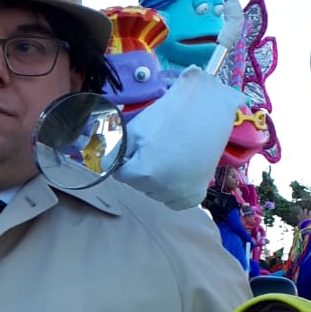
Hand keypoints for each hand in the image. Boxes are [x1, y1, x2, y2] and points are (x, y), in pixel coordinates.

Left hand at [120, 66, 242, 210]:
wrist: (208, 111)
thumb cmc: (170, 116)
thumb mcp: (136, 130)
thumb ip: (117, 151)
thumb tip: (101, 164)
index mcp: (144, 172)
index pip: (121, 175)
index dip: (128, 160)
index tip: (139, 148)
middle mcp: (161, 189)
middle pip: (138, 185)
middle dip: (142, 169)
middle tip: (159, 148)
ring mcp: (179, 195)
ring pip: (155, 192)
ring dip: (157, 180)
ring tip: (172, 156)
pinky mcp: (194, 197)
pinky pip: (173, 201)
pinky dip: (173, 189)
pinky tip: (180, 170)